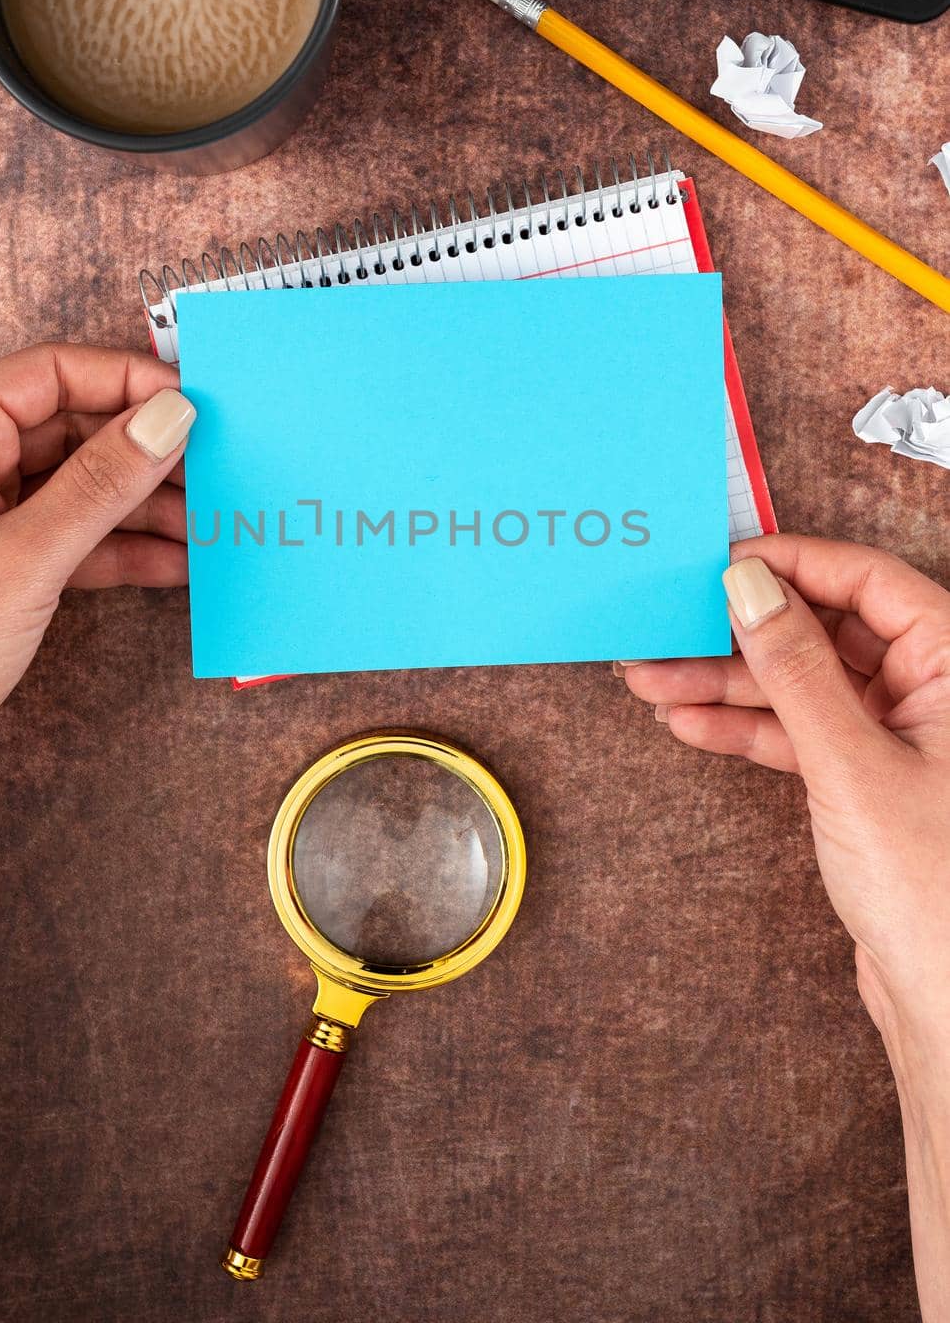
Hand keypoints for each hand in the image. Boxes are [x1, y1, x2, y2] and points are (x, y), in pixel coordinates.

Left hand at [0, 344, 195, 863]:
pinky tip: (175, 563)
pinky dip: (117, 549)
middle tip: (218, 467)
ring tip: (208, 524)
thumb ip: (102, 484)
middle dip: (145, 451)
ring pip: (72, 488)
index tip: (196, 401)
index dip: (126, 380)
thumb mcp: (24, 560)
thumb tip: (168, 417)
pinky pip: (63, 537)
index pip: (47, 374)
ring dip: (142, 506)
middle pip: (66, 429)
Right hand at [621, 535, 949, 1318]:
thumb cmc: (932, 891)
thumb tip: (748, 584)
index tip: (716, 563)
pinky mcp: (872, 780)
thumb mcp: (850, 763)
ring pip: (804, 683)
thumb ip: (795, 667)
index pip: (866, 580)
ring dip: (727, 682)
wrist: (947, 1007)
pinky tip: (689, 722)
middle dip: (739, 632)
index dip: (789, 563)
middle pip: (825, 630)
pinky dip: (747, 729)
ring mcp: (902, 736)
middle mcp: (934, 691)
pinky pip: (801, 733)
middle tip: (663, 628)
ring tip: (650, 680)